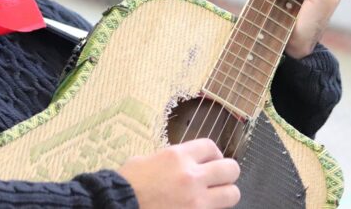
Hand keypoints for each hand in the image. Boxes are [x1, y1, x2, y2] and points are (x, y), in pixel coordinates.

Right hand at [118, 139, 240, 207]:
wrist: (119, 206)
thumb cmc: (127, 184)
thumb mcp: (147, 161)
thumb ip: (170, 160)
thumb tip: (181, 163)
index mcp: (177, 156)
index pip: (211, 147)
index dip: (214, 154)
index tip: (211, 161)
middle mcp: (191, 176)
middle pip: (230, 169)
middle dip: (226, 173)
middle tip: (217, 178)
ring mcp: (196, 201)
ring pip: (232, 194)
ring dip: (225, 194)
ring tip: (214, 196)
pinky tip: (199, 207)